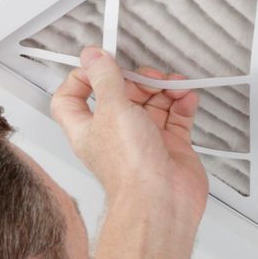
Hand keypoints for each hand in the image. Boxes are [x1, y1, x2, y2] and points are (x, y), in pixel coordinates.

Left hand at [50, 46, 209, 218]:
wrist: (161, 201)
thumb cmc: (130, 168)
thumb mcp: (112, 109)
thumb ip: (104, 79)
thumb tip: (92, 56)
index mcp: (89, 128)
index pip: (71, 99)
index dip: (81, 79)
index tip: (98, 65)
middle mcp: (115, 134)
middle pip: (122, 95)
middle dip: (138, 80)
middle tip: (150, 77)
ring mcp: (144, 140)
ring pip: (152, 104)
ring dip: (165, 89)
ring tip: (173, 86)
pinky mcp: (170, 147)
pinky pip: (176, 118)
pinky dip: (182, 104)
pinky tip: (186, 97)